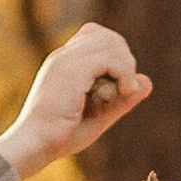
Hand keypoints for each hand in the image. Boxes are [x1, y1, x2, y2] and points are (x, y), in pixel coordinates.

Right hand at [0, 21, 151, 179]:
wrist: (33, 144)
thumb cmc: (59, 137)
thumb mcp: (98, 115)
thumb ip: (121, 99)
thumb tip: (147, 81)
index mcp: (64, 63)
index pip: (95, 35)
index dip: (115, 55)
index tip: (117, 83)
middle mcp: (64, 56)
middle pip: (106, 35)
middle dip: (124, 59)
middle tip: (124, 87)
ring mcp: (66, 60)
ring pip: (110, 43)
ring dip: (126, 66)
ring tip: (124, 91)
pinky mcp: (72, 70)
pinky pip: (109, 58)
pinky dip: (124, 74)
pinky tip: (123, 92)